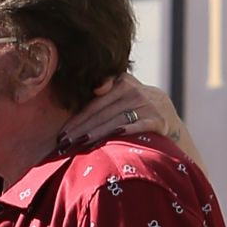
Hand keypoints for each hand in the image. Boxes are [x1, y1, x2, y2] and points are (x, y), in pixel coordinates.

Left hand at [58, 74, 182, 148]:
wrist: (164, 110)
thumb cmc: (130, 103)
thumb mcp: (119, 89)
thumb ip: (103, 87)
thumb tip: (96, 88)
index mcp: (121, 82)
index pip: (94, 104)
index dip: (77, 119)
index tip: (62, 133)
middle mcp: (134, 92)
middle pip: (102, 114)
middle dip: (81, 129)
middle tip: (64, 143)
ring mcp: (147, 105)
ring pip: (116, 121)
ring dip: (97, 133)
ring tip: (80, 144)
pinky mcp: (158, 120)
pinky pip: (139, 126)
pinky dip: (127, 131)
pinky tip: (113, 137)